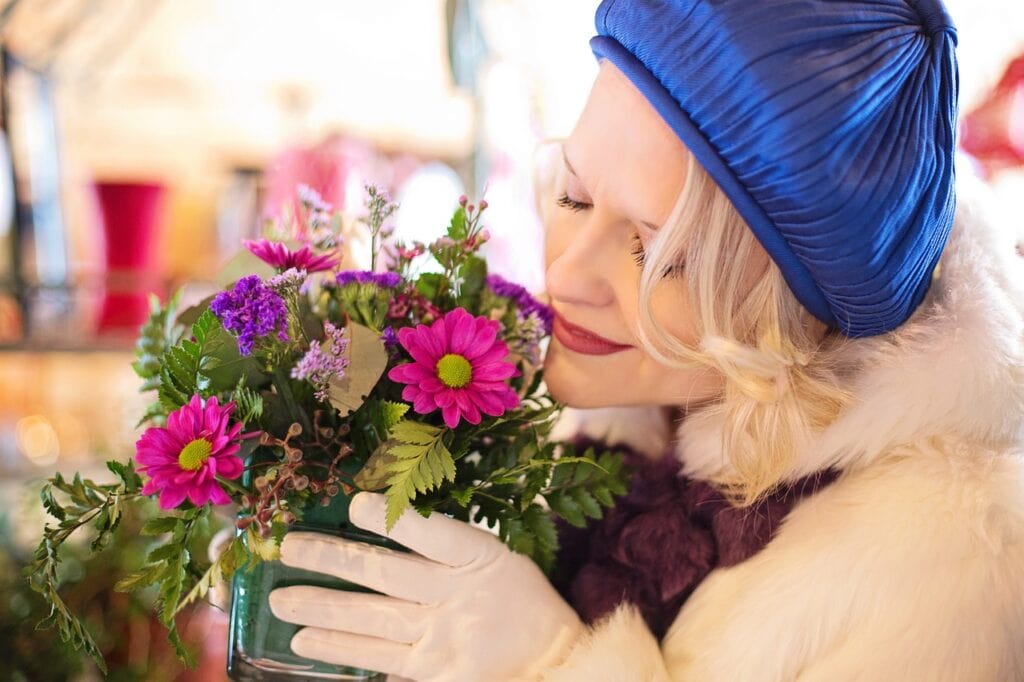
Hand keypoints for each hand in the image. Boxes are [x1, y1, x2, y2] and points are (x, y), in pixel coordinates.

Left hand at [269, 492, 582, 681]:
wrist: (553, 663)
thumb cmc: (522, 601)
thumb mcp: (498, 558)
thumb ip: (447, 543)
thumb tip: (377, 515)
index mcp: (480, 560)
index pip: (433, 535)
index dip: (392, 520)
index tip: (353, 504)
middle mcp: (457, 599)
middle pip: (387, 576)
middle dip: (334, 560)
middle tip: (289, 548)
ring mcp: (442, 643)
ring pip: (373, 623)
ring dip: (324, 611)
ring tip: (283, 602)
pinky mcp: (433, 676)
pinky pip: (380, 664)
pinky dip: (342, 654)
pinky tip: (308, 643)